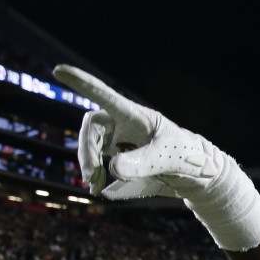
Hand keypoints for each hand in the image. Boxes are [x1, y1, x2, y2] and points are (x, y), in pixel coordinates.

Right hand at [53, 65, 222, 200]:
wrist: (200, 174)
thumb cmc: (188, 159)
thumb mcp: (168, 160)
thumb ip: (142, 164)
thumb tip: (112, 168)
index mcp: (137, 117)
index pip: (106, 97)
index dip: (83, 84)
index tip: (59, 70)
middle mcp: (126, 124)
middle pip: (93, 127)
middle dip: (86, 151)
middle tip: (90, 177)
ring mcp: (124, 139)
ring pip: (94, 144)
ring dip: (90, 164)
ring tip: (94, 186)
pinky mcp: (124, 155)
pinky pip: (102, 160)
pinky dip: (98, 173)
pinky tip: (100, 189)